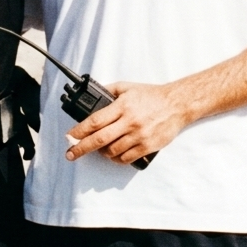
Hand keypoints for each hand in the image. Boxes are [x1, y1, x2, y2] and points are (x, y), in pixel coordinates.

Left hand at [65, 81, 186, 165]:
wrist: (176, 104)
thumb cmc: (151, 95)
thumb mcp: (127, 87)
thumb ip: (110, 91)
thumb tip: (93, 95)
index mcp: (122, 106)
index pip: (95, 121)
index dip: (80, 130)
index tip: (70, 136)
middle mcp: (129, 122)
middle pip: (99, 139)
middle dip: (81, 148)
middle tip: (71, 154)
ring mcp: (139, 136)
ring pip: (112, 151)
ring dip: (101, 152)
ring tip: (98, 149)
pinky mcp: (147, 146)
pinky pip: (126, 158)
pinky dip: (117, 159)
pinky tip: (114, 154)